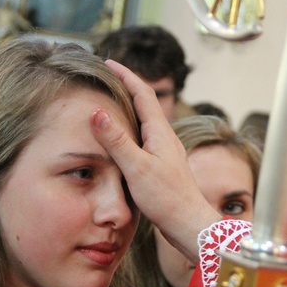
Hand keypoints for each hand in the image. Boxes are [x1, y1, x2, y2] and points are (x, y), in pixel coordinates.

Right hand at [91, 60, 220, 262]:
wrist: (188, 224)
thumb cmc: (166, 198)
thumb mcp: (136, 168)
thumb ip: (117, 141)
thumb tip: (98, 112)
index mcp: (160, 132)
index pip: (143, 93)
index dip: (126, 75)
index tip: (107, 62)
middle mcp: (166, 138)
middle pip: (145, 104)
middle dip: (126, 87)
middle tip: (105, 78)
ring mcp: (166, 152)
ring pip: (145, 122)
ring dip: (129, 109)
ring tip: (109, 104)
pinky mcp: (164, 166)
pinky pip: (145, 139)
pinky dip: (131, 130)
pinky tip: (122, 141)